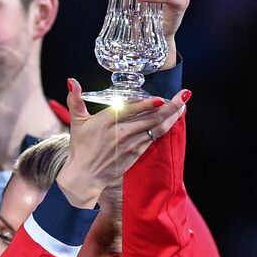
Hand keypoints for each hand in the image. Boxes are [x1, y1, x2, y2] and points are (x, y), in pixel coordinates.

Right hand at [58, 79, 189, 205]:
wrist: (84, 176)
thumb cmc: (80, 148)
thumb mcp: (77, 122)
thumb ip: (75, 100)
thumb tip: (72, 81)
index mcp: (106, 121)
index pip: (132, 110)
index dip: (148, 104)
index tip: (162, 98)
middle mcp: (121, 132)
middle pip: (151, 117)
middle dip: (170, 106)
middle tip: (184, 95)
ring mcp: (130, 144)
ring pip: (156, 128)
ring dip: (172, 116)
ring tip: (183, 105)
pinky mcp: (135, 153)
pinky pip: (153, 138)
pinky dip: (164, 129)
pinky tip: (171, 121)